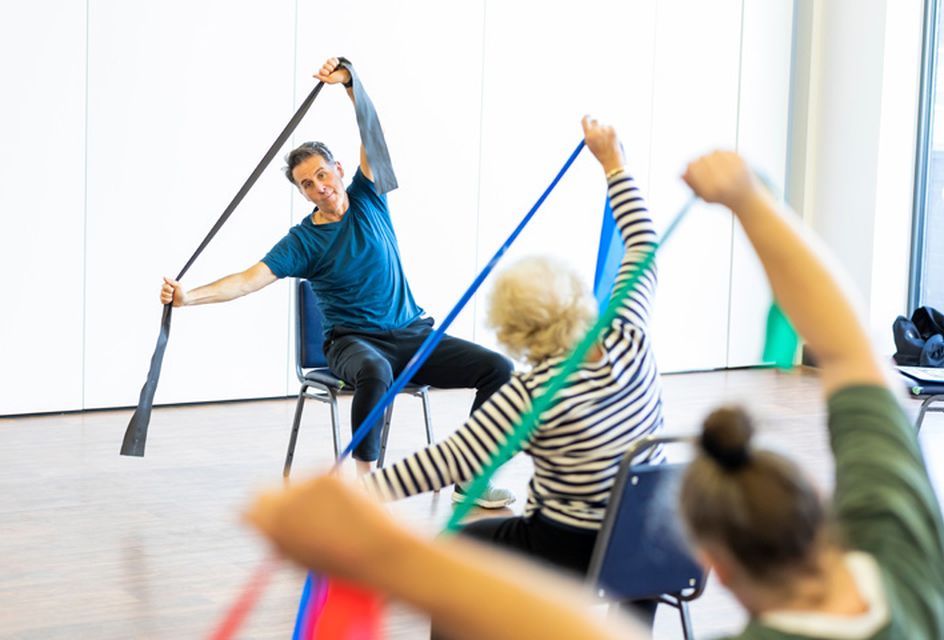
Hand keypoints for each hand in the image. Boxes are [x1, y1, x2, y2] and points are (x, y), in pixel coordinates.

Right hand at [160, 277, 186, 306]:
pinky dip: (167, 301)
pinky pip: (162, 301)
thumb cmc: (181, 292)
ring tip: (172, 298)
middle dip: (169, 294)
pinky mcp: (163, 300)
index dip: (169, 289)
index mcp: (167, 285)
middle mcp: (164, 289)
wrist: (183, 300)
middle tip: (173, 294)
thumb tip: (164, 277)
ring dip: (169, 298)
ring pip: (162, 296)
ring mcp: (163, 295)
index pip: (164, 286)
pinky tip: (170, 300)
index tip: (173, 289)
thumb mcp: (178, 286)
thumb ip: (171, 281)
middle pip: (162, 292)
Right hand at [244, 474, 400, 581]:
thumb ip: (280, 542)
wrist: (380, 552)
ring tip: (335, 517)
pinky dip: (328, 486)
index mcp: (271, 532)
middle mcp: (280, 506)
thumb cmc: (344, 565)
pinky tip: (345, 504)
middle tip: (303, 512)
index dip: (260, 514)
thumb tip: (269, 528)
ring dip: (307, 493)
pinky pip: (318, 475)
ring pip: (295, 482)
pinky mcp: (324, 475)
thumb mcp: (302, 561)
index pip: (249, 511)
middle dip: (280, 500)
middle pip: (265, 490)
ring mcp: (302, 488)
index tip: (271, 517)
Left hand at [313, 56, 351, 86]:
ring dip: (333, 65)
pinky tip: (337, 65)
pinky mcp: (333, 60)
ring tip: (336, 68)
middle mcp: (325, 68)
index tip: (329, 74)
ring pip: (328, 61)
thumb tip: (313, 75)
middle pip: (324, 65)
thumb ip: (321, 78)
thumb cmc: (337, 79)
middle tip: (333, 72)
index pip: (320, 70)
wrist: (346, 75)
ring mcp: (329, 63)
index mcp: (323, 73)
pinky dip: (335, 62)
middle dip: (330, 69)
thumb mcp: (329, 80)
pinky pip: (332, 58)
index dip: (325, 72)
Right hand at [581, 115, 624, 174]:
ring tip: (607, 142)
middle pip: (595, 121)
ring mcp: (604, 130)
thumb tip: (590, 126)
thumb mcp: (592, 145)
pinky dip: (611, 132)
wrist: (612, 160)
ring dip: (605, 131)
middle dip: (596, 124)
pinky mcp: (612, 129)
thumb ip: (589, 135)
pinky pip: (610, 127)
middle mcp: (595, 131)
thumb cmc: (601, 155)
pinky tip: (613, 140)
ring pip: (604, 125)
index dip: (587, 118)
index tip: (589, 117)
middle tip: (599, 127)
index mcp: (588, 136)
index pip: (585, 120)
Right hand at [682, 151, 765, 211]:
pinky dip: (721, 156)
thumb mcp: (704, 196)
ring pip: (713, 153)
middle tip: (703, 168)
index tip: (691, 171)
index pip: (692, 168)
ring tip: (716, 168)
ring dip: (711, 158)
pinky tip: (725, 165)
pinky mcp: (740, 159)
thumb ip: (692, 185)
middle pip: (702, 159)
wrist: (747, 198)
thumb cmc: (723, 198)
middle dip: (700, 163)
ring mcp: (733, 167)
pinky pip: (724, 151)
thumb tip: (681, 173)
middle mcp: (723, 178)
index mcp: (712, 189)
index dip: (690, 169)